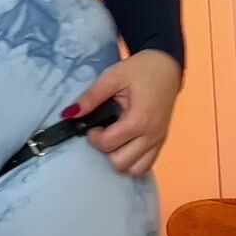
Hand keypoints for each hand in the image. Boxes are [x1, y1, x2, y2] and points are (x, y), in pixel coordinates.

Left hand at [63, 50, 181, 176]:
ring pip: (135, 169)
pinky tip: (125, 144)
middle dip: (106, 150)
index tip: (92, 125)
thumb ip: (91, 96)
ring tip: (115, 139)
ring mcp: (158, 141)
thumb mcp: (112, 76)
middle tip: (103, 132)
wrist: (167, 66)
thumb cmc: (140, 69)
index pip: (109, 144)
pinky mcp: (161, 142)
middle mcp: (151, 136)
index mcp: (139, 120)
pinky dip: (133, 160)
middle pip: (121, 163)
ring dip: (120, 158)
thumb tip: (68, 114)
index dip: (93, 137)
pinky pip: (146, 165)